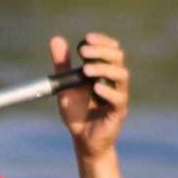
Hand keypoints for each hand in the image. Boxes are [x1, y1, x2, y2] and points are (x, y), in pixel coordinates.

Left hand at [51, 32, 129, 159]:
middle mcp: (114, 80)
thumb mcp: (65, 85)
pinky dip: (108, 92)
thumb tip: (56, 39)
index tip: (86, 38)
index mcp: (104, 71)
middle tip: (83, 51)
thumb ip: (62, 64)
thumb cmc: (77, 111)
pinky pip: (119, 99)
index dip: (101, 41)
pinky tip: (96, 89)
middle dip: (101, 51)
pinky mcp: (118, 112)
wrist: (82, 139)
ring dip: (104, 69)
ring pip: (122, 75)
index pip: (110, 49)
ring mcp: (118, 95)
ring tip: (86, 70)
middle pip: (117, 57)